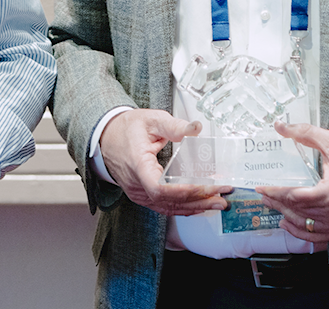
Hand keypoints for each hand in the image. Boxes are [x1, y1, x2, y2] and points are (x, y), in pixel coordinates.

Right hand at [100, 110, 227, 215]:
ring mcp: (138, 193)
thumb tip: (196, 127)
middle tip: (222, 198)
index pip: (160, 188)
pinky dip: (182, 208)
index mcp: (138, 166)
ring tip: (217, 204)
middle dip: (198, 201)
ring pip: (167, 207)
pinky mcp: (142, 195)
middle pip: (169, 201)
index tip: (208, 188)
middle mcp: (136, 185)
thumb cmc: (126, 129)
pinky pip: (163, 207)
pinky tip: (199, 207)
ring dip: (193, 207)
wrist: (106, 137)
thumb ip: (174, 125)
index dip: (185, 191)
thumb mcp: (151, 120)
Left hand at [255, 122, 328, 242]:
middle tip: (263, 195)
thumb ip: (307, 134)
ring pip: (306, 227)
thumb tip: (282, 126)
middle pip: (297, 213)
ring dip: (287, 218)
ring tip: (273, 207)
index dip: (275, 192)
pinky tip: (290, 225)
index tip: (261, 187)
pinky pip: (319, 237)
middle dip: (277, 203)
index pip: (294, 197)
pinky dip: (302, 232)